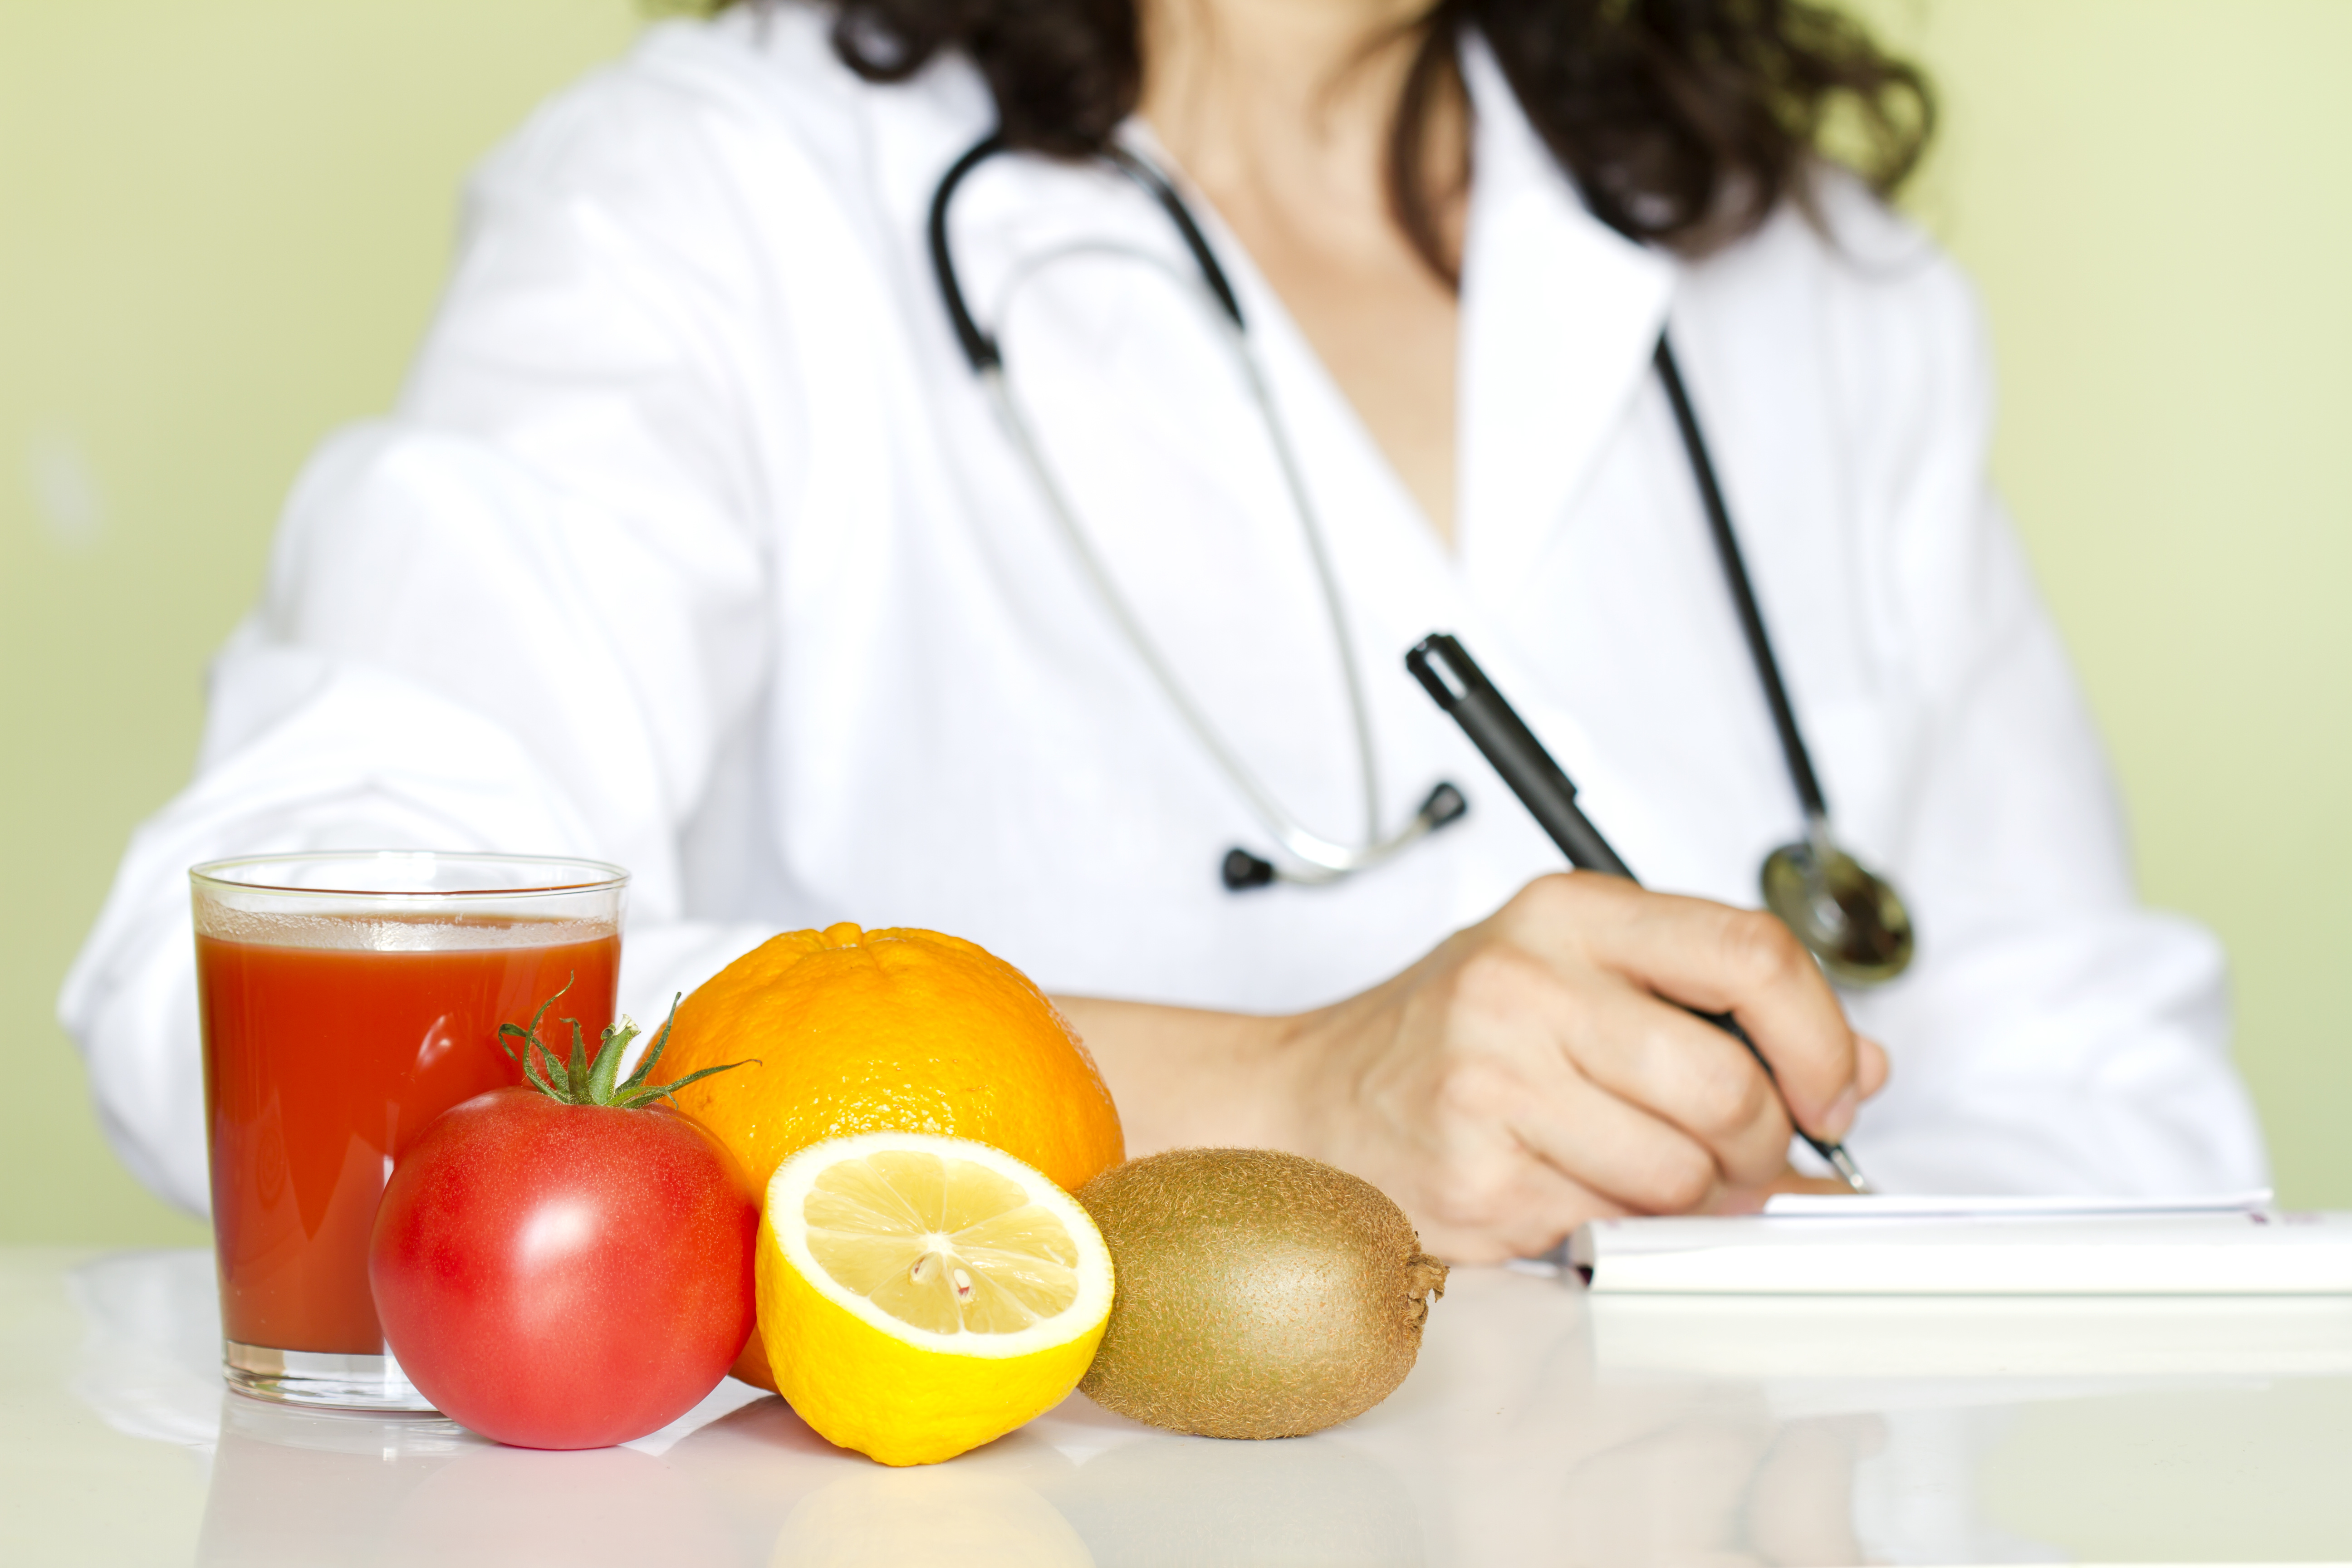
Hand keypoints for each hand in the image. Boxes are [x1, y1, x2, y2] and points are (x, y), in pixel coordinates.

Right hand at [1268, 874, 1887, 1261]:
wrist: (1307, 1103)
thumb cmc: (1454, 1039)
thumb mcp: (1581, 978)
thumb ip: (1721, 1006)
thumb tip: (1860, 1069)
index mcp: (1567, 913)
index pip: (1749, 953)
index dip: (1820, 1036)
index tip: (1834, 1091)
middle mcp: (1526, 982)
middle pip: (1729, 1085)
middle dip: (1760, 1147)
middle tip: (1736, 1158)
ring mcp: (1493, 1079)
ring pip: (1683, 1173)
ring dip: (1689, 1199)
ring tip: (1637, 1174)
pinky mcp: (1477, 1172)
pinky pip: (1614, 1224)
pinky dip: (1614, 1226)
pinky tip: (1567, 1190)